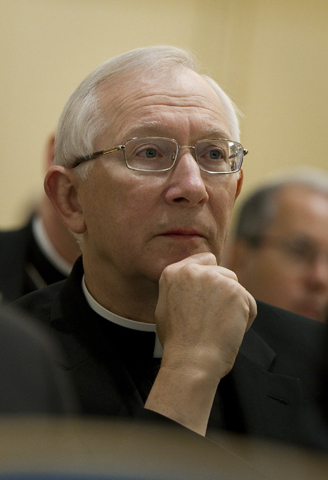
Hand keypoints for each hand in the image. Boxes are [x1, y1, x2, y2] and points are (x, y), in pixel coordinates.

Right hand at [145, 252, 256, 433]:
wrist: (191, 360)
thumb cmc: (178, 341)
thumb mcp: (166, 306)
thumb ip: (181, 287)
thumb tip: (196, 282)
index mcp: (173, 272)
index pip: (204, 260)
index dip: (211, 277)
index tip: (210, 296)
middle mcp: (194, 270)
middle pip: (223, 272)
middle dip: (223, 293)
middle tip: (212, 319)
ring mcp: (216, 278)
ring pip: (237, 288)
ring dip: (234, 305)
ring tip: (219, 327)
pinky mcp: (236, 291)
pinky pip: (249, 304)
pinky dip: (245, 319)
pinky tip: (229, 331)